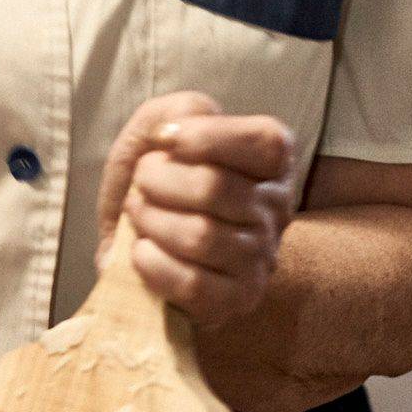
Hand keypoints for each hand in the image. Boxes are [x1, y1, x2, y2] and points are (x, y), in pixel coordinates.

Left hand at [97, 92, 294, 327]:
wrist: (134, 240)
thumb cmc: (156, 181)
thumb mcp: (160, 129)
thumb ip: (179, 110)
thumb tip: (176, 131)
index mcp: (272, 162)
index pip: (263, 142)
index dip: (205, 136)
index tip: (161, 139)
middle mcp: (277, 210)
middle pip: (215, 188)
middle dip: (157, 179)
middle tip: (140, 182)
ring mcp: (261, 260)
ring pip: (200, 237)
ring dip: (149, 220)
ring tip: (138, 214)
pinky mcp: (237, 300)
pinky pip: (192, 284)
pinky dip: (151, 263)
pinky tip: (142, 250)